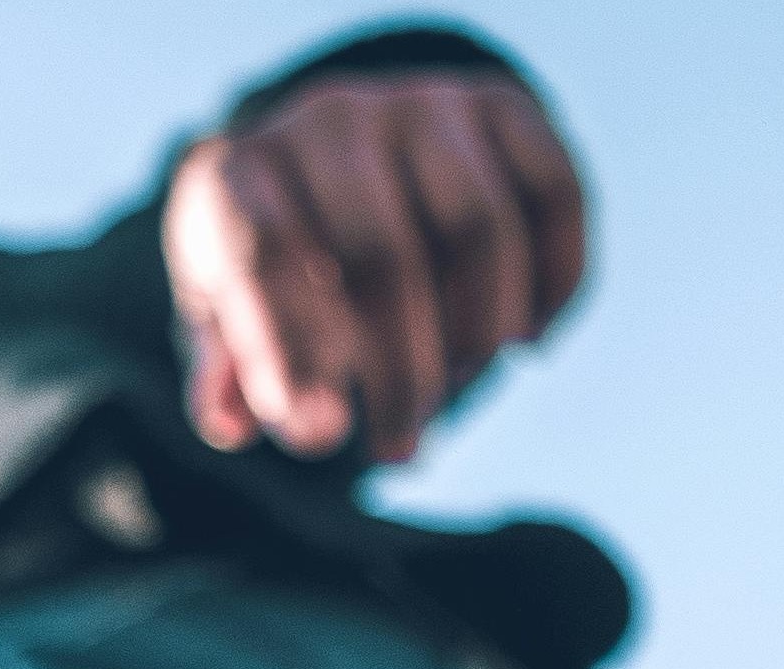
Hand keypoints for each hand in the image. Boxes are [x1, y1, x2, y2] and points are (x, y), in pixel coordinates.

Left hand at [164, 68, 591, 466]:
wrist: (329, 154)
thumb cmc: (276, 263)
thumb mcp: (228, 314)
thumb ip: (231, 371)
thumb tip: (232, 424)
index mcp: (239, 175)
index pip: (264, 256)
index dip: (292, 351)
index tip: (319, 437)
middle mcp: (329, 119)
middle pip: (382, 256)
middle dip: (401, 374)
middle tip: (399, 449)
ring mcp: (422, 104)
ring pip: (479, 229)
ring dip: (478, 334)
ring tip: (454, 385)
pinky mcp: (503, 106)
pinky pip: (555, 197)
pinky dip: (555, 283)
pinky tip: (524, 339)